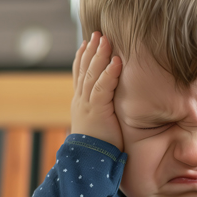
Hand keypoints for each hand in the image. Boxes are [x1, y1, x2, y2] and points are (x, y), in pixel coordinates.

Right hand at [71, 31, 123, 150]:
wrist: (90, 163)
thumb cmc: (99, 147)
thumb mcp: (98, 123)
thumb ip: (102, 111)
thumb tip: (110, 107)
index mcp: (81, 103)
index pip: (80, 75)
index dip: (83, 58)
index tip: (86, 43)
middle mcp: (81, 101)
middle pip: (85, 70)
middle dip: (91, 50)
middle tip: (97, 34)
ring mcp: (87, 105)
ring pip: (92, 74)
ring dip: (99, 55)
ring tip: (105, 39)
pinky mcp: (97, 111)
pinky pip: (103, 88)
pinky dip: (109, 73)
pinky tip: (116, 61)